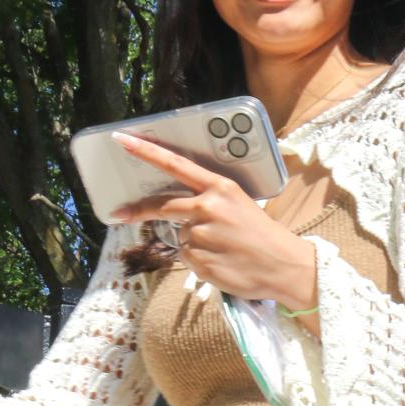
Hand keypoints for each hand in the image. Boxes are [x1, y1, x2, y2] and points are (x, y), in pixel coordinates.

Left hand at [111, 135, 315, 308]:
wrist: (284, 266)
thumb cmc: (263, 235)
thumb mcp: (239, 205)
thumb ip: (209, 201)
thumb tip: (178, 211)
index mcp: (220, 188)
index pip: (176, 164)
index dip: (147, 152)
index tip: (121, 140)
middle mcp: (208, 207)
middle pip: (163, 205)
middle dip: (139, 210)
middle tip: (120, 213)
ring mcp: (201, 235)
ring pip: (179, 236)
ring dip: (191, 242)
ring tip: (221, 249)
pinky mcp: (199, 260)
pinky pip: (186, 258)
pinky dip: (198, 261)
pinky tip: (221, 262)